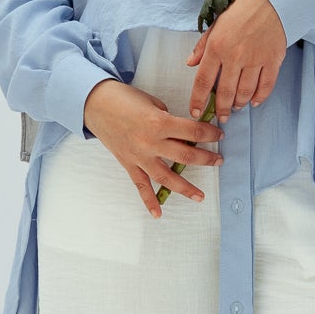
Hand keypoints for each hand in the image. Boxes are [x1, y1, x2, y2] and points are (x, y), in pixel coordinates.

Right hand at [83, 79, 223, 217]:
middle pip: (186, 154)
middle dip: (206, 158)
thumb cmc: (125, 99)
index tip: (219, 134)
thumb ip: (169, 120)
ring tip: (200, 196)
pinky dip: (149, 201)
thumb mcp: (153, 103)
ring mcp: (139, 156)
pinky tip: (158, 214)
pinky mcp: (128, 164)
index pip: (193, 131)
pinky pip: (141, 186)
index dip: (209, 133)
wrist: (95, 104)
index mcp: (159, 122)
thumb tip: (184, 133)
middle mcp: (151, 142)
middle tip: (219, 160)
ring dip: (185, 188)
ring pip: (167, 176)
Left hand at [187, 0, 287, 122]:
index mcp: (217, 47)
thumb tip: (190, 63)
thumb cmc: (240, 10)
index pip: (203, 81)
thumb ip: (202, 46)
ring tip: (236, 107)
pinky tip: (254, 102)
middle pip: (225, 92)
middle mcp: (234, 56)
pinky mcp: (273, 60)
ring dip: (239, 104)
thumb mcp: (215, 24)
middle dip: (221, 109)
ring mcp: (255, 59)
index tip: (196, 112)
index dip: (198, 100)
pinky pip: (266, 86)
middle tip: (221, 116)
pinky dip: (260, 97)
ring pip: (245, 92)